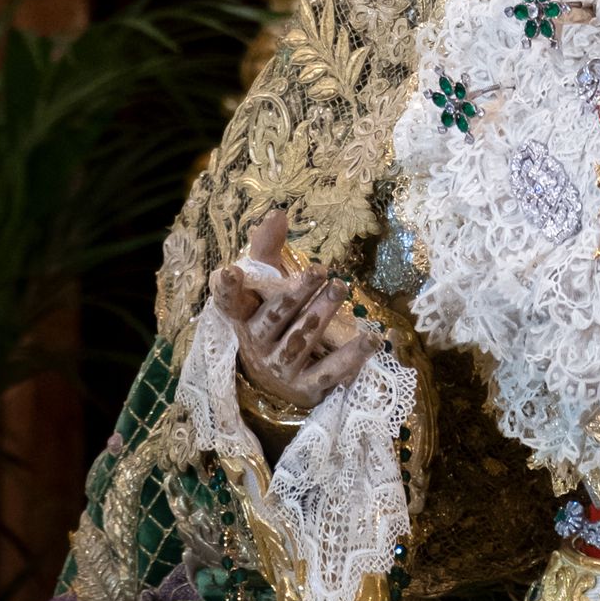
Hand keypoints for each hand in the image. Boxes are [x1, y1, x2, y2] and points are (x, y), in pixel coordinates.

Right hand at [209, 209, 375, 414]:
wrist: (279, 382)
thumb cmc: (273, 321)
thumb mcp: (267, 287)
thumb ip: (269, 251)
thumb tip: (278, 213)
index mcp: (245, 318)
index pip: (230, 303)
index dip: (227, 289)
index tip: (230, 270)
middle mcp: (258, 345)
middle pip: (275, 317)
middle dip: (296, 293)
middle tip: (320, 270)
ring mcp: (281, 369)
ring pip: (301, 340)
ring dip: (321, 314)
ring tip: (342, 288)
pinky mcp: (306, 387)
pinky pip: (329, 371)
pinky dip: (351, 356)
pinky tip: (372, 339)